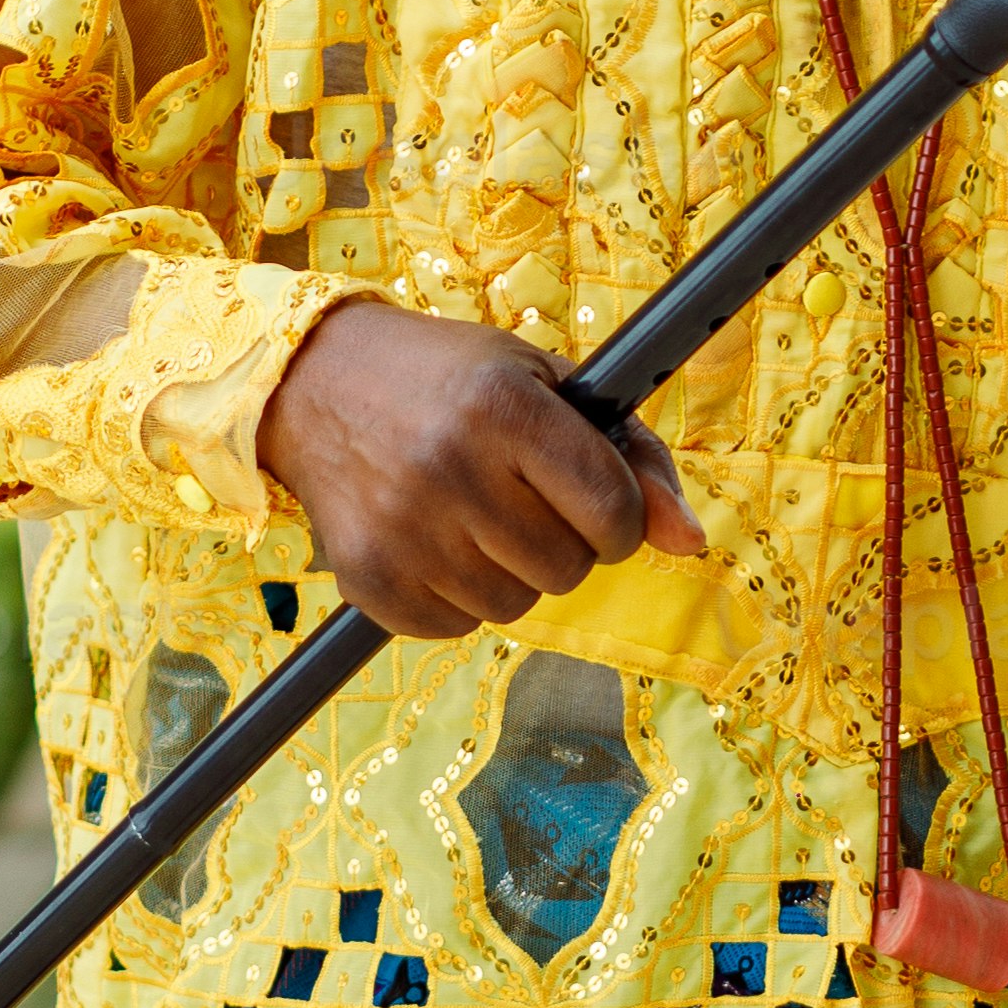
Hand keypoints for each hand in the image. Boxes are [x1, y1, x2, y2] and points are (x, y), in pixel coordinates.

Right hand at [261, 300, 705, 638]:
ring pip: (517, 606)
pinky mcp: (368, 579)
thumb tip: (691, 542)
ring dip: (512, 572)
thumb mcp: (547, 383)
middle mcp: (449, 468)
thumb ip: (631, 455)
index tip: (598, 504)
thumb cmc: (453, 380)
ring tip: (474, 516)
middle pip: (569, 569)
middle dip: (564, 543)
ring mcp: (403, 529)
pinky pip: (458, 628)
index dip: (621, 519)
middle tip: (521, 499)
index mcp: (503, 408)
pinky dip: (458, 597)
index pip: (612, 510)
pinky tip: (434, 541)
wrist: (316, 382)